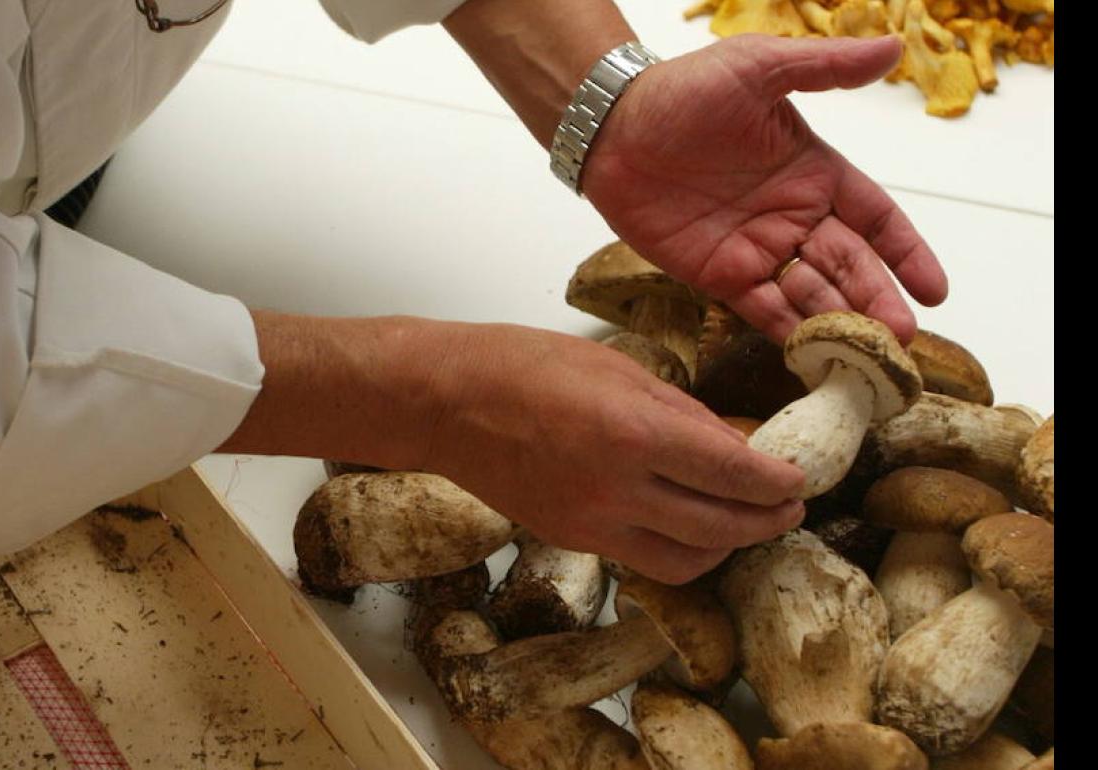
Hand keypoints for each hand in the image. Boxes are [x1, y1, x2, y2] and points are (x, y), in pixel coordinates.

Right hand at [422, 323, 805, 583]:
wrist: (445, 404)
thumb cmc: (522, 366)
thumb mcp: (617, 368)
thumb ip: (681, 412)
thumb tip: (732, 446)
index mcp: (634, 434)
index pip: (734, 474)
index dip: (778, 482)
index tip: (799, 478)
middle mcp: (617, 489)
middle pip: (721, 527)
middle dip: (767, 521)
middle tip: (789, 506)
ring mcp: (592, 523)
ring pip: (686, 561)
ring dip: (727, 546)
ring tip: (744, 522)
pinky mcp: (572, 539)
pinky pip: (642, 559)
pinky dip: (679, 549)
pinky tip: (688, 524)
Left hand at [582, 34, 948, 344]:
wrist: (613, 126)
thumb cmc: (683, 90)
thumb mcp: (759, 68)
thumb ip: (824, 67)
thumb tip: (892, 48)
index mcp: (814, 173)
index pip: (876, 220)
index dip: (907, 254)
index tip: (935, 291)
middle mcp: (793, 217)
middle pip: (849, 267)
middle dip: (877, 303)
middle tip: (900, 340)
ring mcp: (756, 250)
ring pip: (810, 294)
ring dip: (840, 325)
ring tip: (868, 356)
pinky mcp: (717, 275)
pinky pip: (761, 309)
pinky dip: (788, 332)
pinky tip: (815, 355)